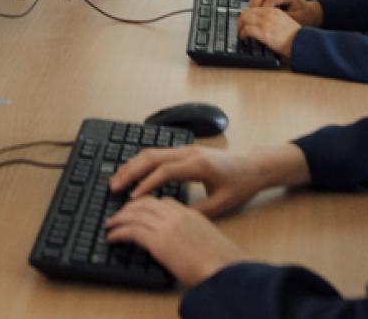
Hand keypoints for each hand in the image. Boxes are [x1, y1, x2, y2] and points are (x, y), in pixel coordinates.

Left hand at [105, 197, 243, 287]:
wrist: (225, 269)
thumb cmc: (221, 261)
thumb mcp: (206, 238)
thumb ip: (192, 232)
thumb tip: (181, 240)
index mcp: (189, 213)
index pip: (162, 201)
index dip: (145, 203)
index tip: (137, 209)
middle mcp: (176, 216)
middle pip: (145, 203)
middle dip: (128, 207)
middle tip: (118, 215)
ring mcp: (166, 227)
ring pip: (134, 214)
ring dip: (119, 218)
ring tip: (110, 225)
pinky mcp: (158, 242)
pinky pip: (131, 231)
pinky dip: (118, 232)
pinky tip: (112, 237)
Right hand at [108, 143, 308, 217]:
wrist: (253, 166)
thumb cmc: (240, 185)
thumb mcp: (221, 204)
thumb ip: (196, 211)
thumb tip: (172, 218)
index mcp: (198, 165)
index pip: (165, 171)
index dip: (147, 184)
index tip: (132, 198)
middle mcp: (189, 153)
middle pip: (152, 156)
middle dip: (131, 171)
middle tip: (114, 187)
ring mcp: (186, 149)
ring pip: (152, 152)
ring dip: (132, 165)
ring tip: (117, 180)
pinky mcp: (185, 151)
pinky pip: (158, 153)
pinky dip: (141, 162)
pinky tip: (132, 172)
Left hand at [237, 5, 301, 57]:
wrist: (301, 42)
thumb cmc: (295, 36)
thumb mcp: (284, 21)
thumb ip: (272, 19)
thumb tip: (261, 24)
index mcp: (273, 10)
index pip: (254, 8)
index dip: (247, 15)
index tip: (245, 21)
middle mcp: (268, 14)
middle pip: (247, 12)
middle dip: (240, 20)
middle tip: (239, 27)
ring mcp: (265, 23)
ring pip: (244, 19)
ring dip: (240, 26)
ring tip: (240, 33)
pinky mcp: (264, 33)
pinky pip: (247, 30)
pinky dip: (242, 33)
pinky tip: (243, 38)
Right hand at [249, 0, 321, 26]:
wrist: (311, 12)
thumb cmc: (305, 16)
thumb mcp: (298, 19)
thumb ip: (285, 20)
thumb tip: (272, 24)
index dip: (263, 9)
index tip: (259, 20)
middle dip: (253, 6)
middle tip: (250, 18)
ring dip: (252, 4)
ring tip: (250, 16)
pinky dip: (254, 3)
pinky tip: (254, 14)